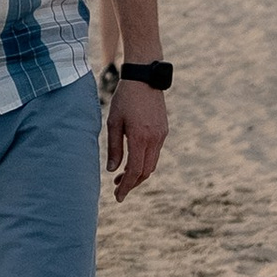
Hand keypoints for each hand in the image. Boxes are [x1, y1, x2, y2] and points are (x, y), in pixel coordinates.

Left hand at [105, 82, 167, 199]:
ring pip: (152, 164)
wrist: (145, 78)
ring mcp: (161, 135)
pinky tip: (133, 160)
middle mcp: (154, 139)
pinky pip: (155, 153)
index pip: (134, 171)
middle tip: (117, 189)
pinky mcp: (164, 131)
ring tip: (122, 176)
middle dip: (132, 183)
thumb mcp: (113, 122)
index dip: (126, 186)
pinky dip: (145, 162)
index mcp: (140, 138)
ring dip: (138, 173)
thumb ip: (113, 148)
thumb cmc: (125, 99)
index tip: (118, 197)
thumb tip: (112, 170)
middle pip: (145, 172)